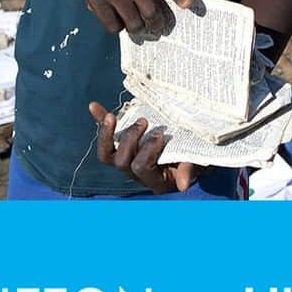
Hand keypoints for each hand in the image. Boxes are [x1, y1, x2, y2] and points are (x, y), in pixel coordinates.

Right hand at [61, 0, 194, 36]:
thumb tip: (164, 15)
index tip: (188, 5)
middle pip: (150, 12)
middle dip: (156, 25)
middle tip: (157, 29)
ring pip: (134, 24)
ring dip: (138, 29)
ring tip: (137, 26)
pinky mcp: (97, 2)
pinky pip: (114, 27)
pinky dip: (117, 27)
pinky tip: (117, 19)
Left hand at [89, 102, 203, 193]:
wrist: (192, 147)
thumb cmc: (196, 157)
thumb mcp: (197, 163)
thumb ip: (189, 170)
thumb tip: (183, 185)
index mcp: (154, 179)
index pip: (141, 168)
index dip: (147, 151)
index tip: (161, 134)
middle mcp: (136, 173)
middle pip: (120, 161)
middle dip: (131, 139)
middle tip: (145, 122)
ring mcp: (126, 159)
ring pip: (107, 154)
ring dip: (107, 134)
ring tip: (113, 117)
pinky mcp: (121, 145)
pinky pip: (106, 136)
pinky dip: (100, 121)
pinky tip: (93, 106)